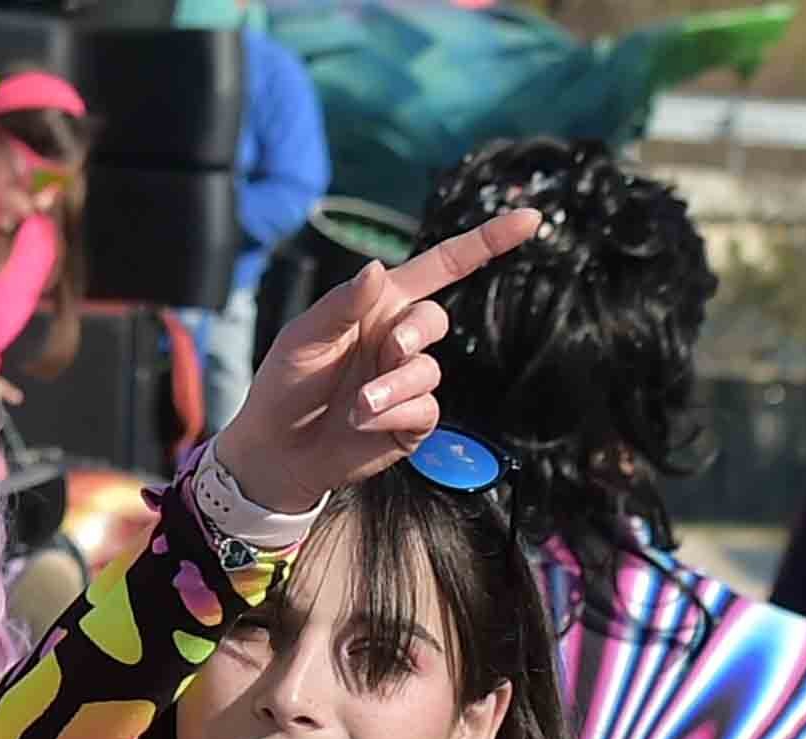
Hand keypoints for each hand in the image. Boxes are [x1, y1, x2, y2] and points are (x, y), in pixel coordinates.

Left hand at [215, 205, 544, 517]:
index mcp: (380, 305)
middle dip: (415, 334)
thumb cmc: (285, 384)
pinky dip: (396, 414)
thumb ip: (342, 304)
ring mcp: (407, 381)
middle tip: (388, 350)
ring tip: (358, 406)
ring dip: (395, 387)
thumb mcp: (304, 337)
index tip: (528, 220)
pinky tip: (366, 422)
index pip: (442, 266)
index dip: (486, 242)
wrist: (276, 451)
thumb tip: (375, 267)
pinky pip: (425, 410)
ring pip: (429, 371)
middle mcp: (399, 339)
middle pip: (436, 320)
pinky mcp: (411, 422)